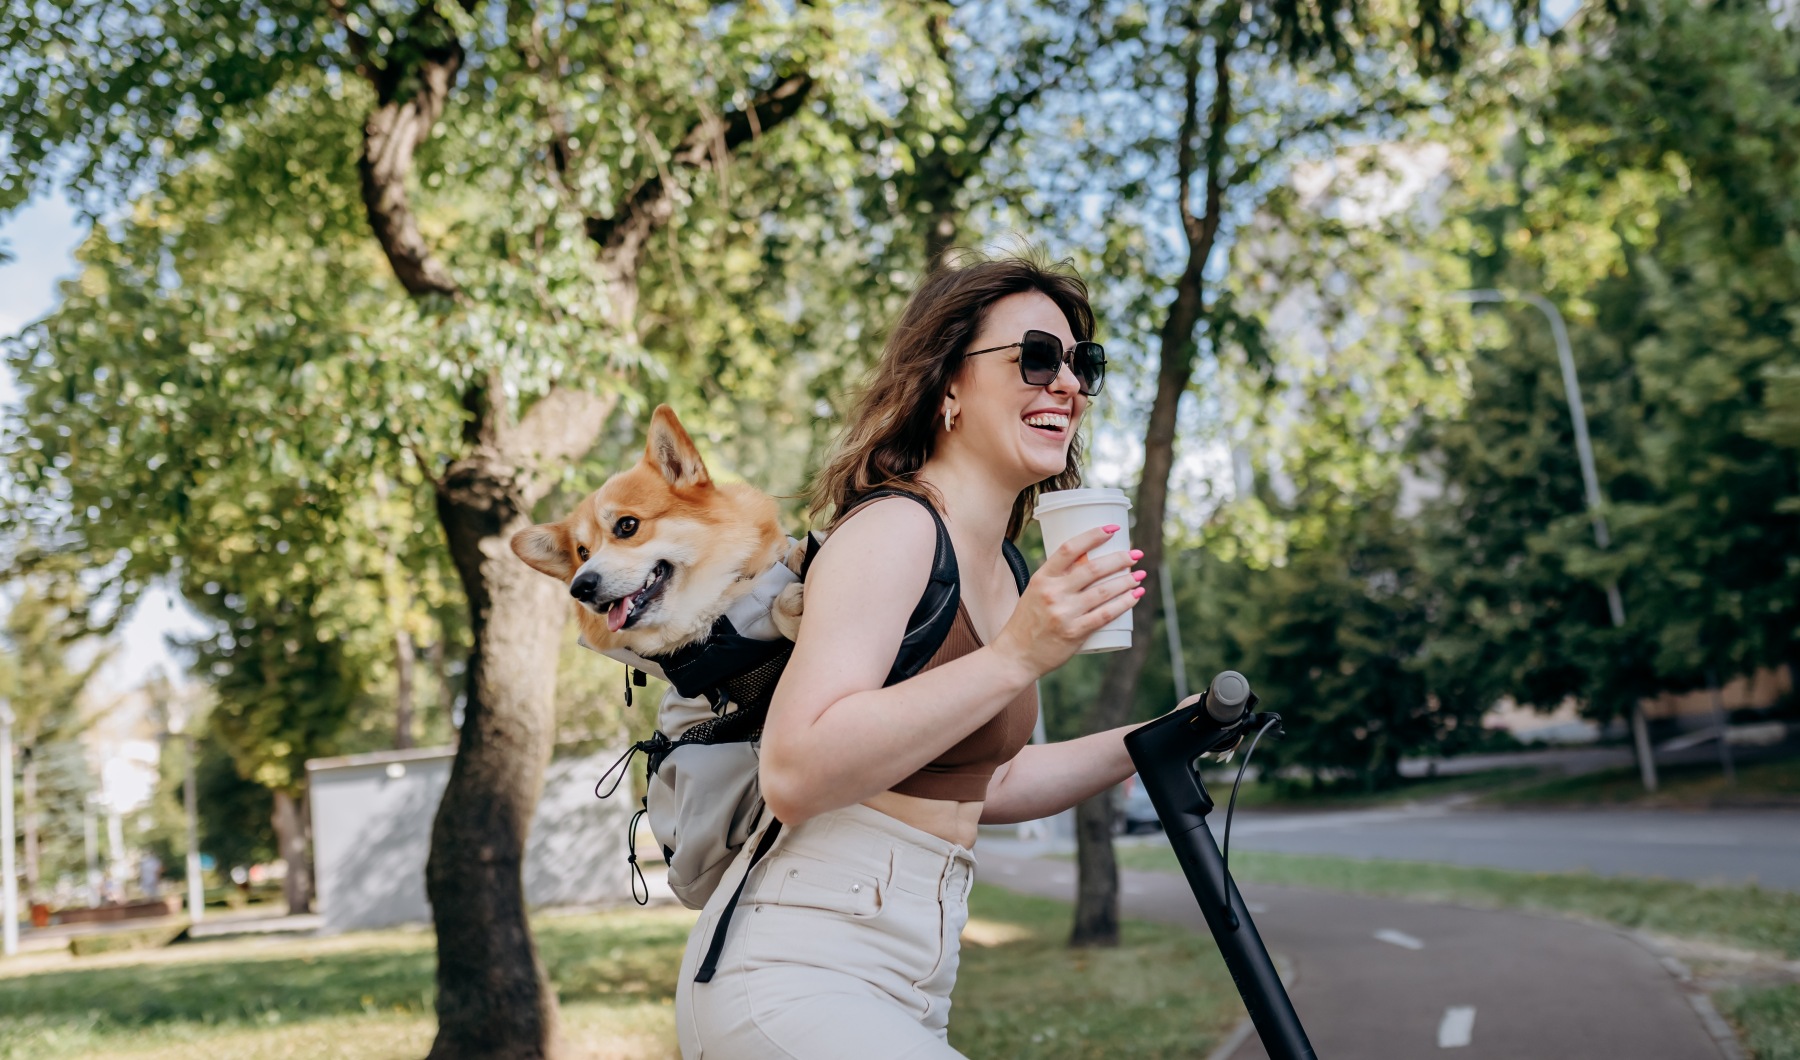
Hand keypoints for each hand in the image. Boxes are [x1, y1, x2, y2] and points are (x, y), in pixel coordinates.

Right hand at [991, 524, 1143, 679]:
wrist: (1016, 655)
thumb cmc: (1028, 622)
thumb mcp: (1035, 593)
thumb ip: (1058, 580)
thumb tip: (1089, 566)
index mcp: (1042, 578)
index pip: (1069, 549)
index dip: (1093, 535)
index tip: (1112, 529)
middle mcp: (1053, 593)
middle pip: (1093, 568)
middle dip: (1120, 559)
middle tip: (1136, 554)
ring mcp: (1064, 613)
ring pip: (1103, 591)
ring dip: (1127, 581)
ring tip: (1139, 576)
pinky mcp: (1075, 633)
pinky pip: (1105, 614)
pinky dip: (1124, 603)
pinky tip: (1135, 596)